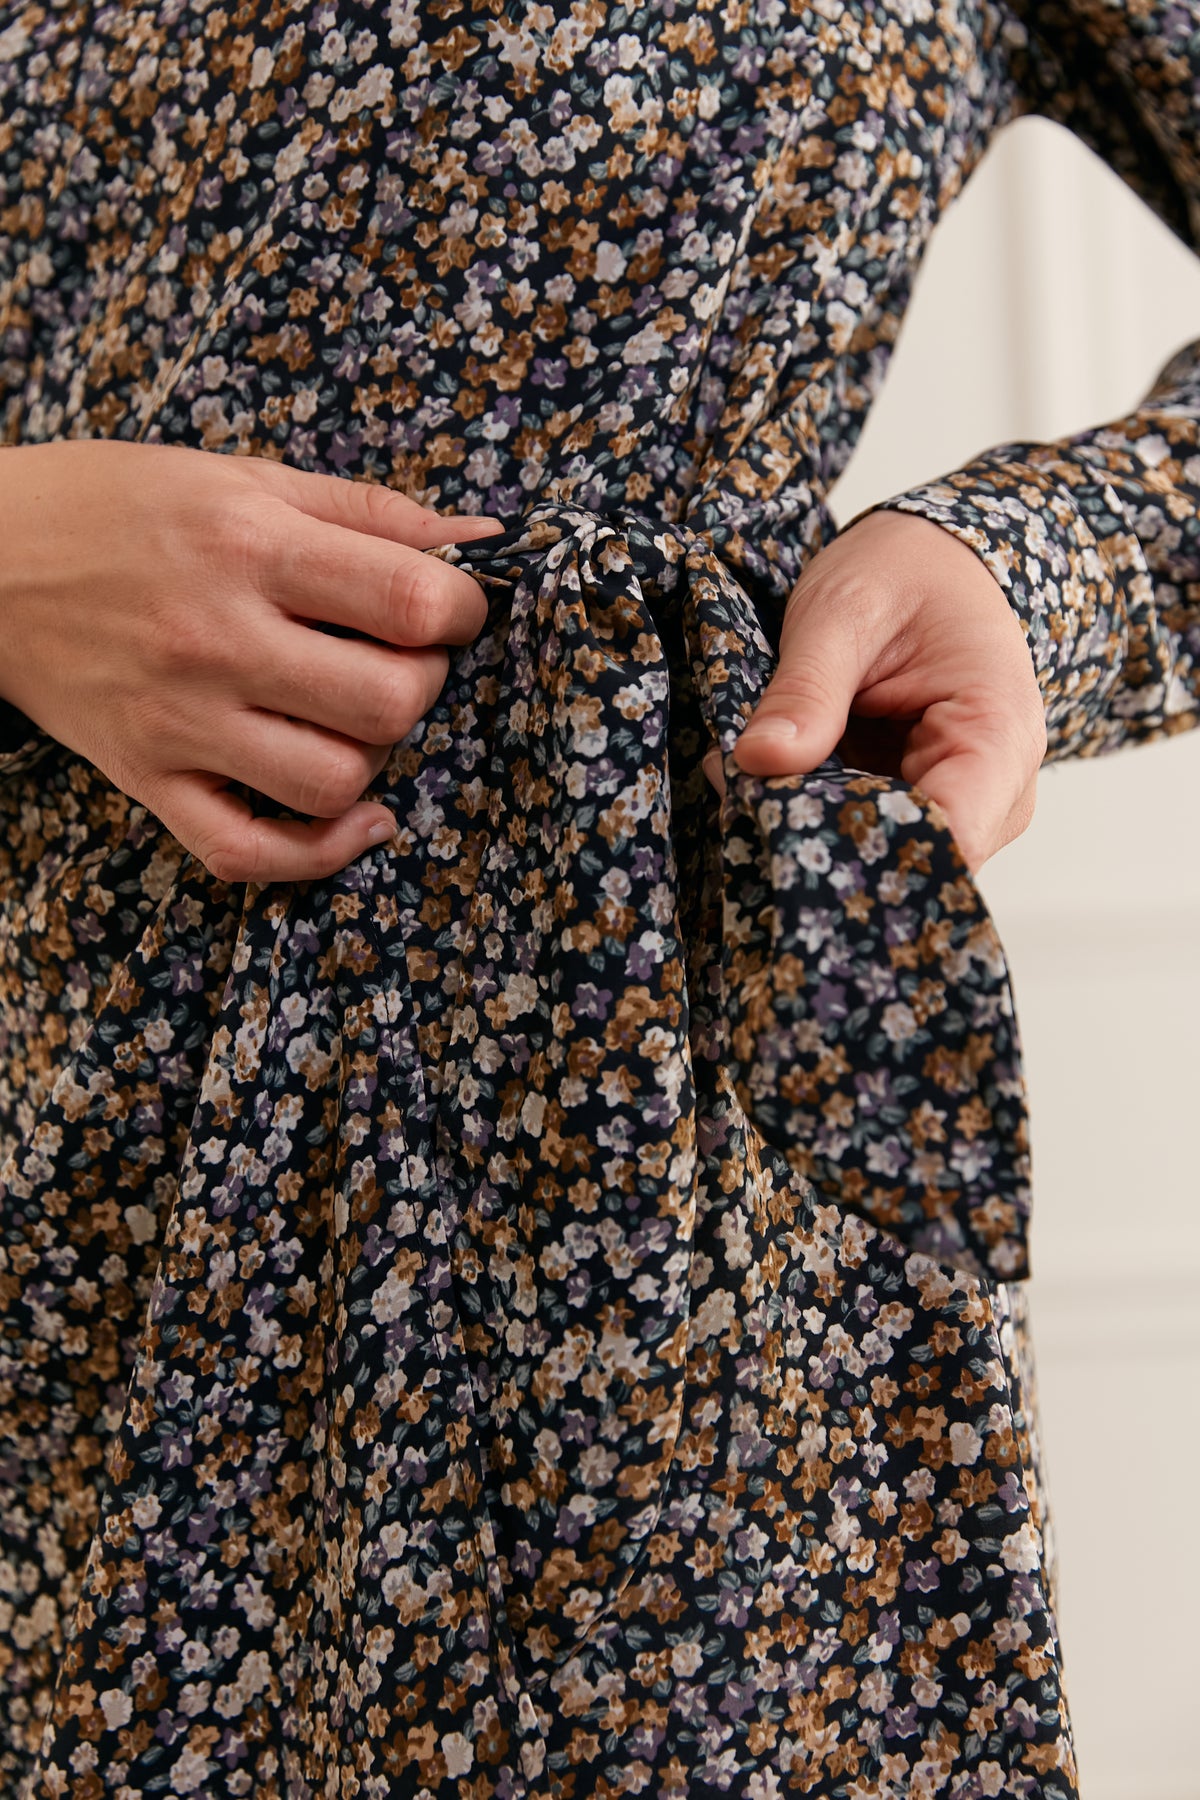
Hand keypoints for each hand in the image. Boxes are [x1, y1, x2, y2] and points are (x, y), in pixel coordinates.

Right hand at [0, 442, 501, 882]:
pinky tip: (354, 815)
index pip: (412, 601)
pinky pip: (249, 852)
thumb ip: (368, 511)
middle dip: (424, 684)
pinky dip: (320, 851)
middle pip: (390, 704)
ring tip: (351, 718)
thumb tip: (482, 543)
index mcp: (249, 544)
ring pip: (334, 781)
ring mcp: (178, 719)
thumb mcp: (242, 478)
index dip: (465, 612)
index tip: (454, 609)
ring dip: (373, 755)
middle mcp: (216, 637)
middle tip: (399, 660)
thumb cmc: (120, 508)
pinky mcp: (147, 779)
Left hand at [712, 510, 1046, 870]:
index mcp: (999, 735)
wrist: (932, 560)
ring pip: (878, 856)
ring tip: (748, 780)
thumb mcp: (843, 610)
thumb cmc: (907, 572)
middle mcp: (995, 791)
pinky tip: (767, 783)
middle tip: (741, 796)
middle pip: (908, 859)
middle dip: (818, 839)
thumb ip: (806, 689)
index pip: (950, 840)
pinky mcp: (916, 807)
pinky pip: (861, 834)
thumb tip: (759, 760)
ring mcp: (959, 806)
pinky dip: (809, 815)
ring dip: (806, 828)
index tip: (782, 834)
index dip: (867, 855)